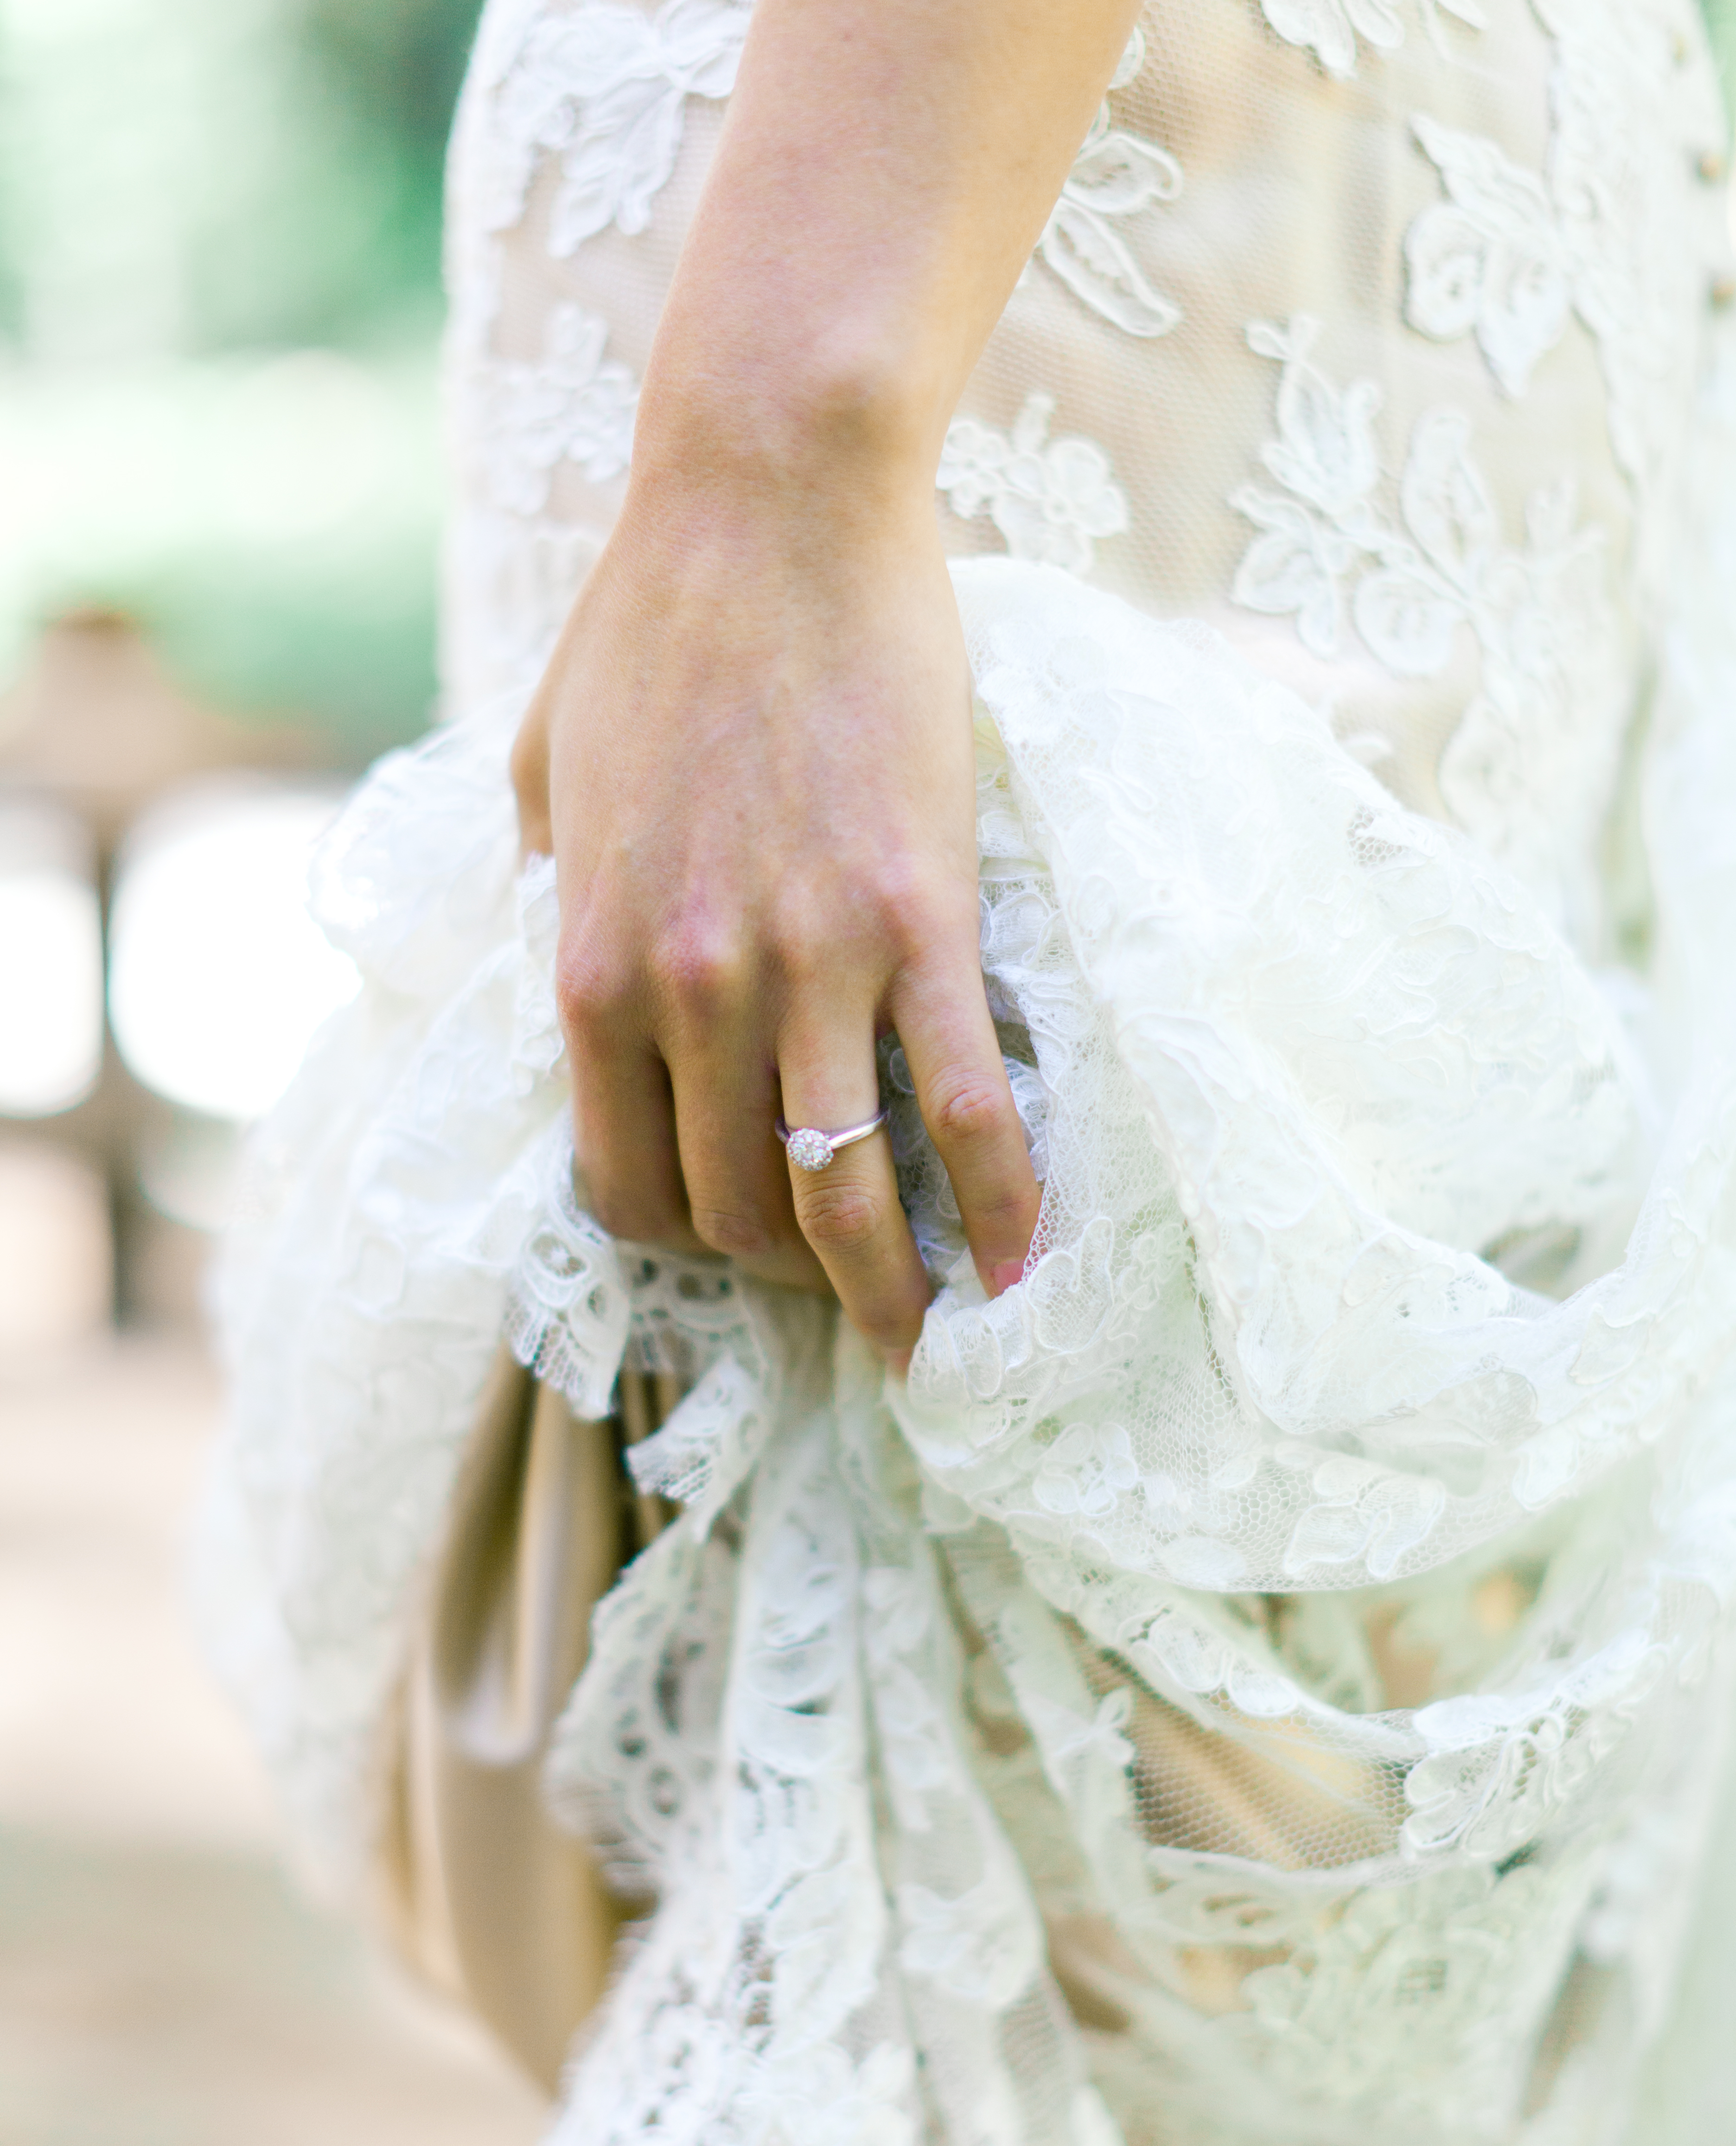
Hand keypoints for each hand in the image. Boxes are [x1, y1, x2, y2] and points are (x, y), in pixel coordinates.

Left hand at [512, 472, 1039, 1366]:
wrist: (766, 504)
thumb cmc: (648, 624)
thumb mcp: (543, 771)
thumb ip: (550, 893)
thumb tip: (566, 954)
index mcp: (590, 968)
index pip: (621, 1180)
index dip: (679, 1242)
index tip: (730, 1252)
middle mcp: (689, 993)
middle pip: (733, 1208)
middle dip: (783, 1276)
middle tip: (839, 1288)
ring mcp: (809, 964)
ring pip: (842, 1190)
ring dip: (885, 1290)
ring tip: (928, 1337)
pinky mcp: (922, 921)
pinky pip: (964, 1104)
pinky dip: (995, 1203)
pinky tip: (1019, 1262)